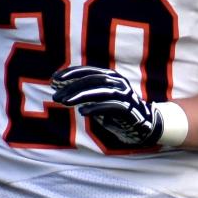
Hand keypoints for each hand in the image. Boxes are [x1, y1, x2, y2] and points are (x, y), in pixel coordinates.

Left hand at [49, 65, 181, 148]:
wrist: (143, 125)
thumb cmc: (117, 112)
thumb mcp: (99, 99)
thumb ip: (85, 92)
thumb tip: (60, 89)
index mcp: (111, 76)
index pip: (88, 71)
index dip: (70, 73)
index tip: (54, 79)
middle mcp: (118, 82)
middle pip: (91, 80)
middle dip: (71, 86)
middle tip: (55, 95)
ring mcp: (124, 95)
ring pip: (99, 91)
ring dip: (80, 96)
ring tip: (64, 102)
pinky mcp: (128, 109)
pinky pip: (110, 106)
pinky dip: (95, 108)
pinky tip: (82, 112)